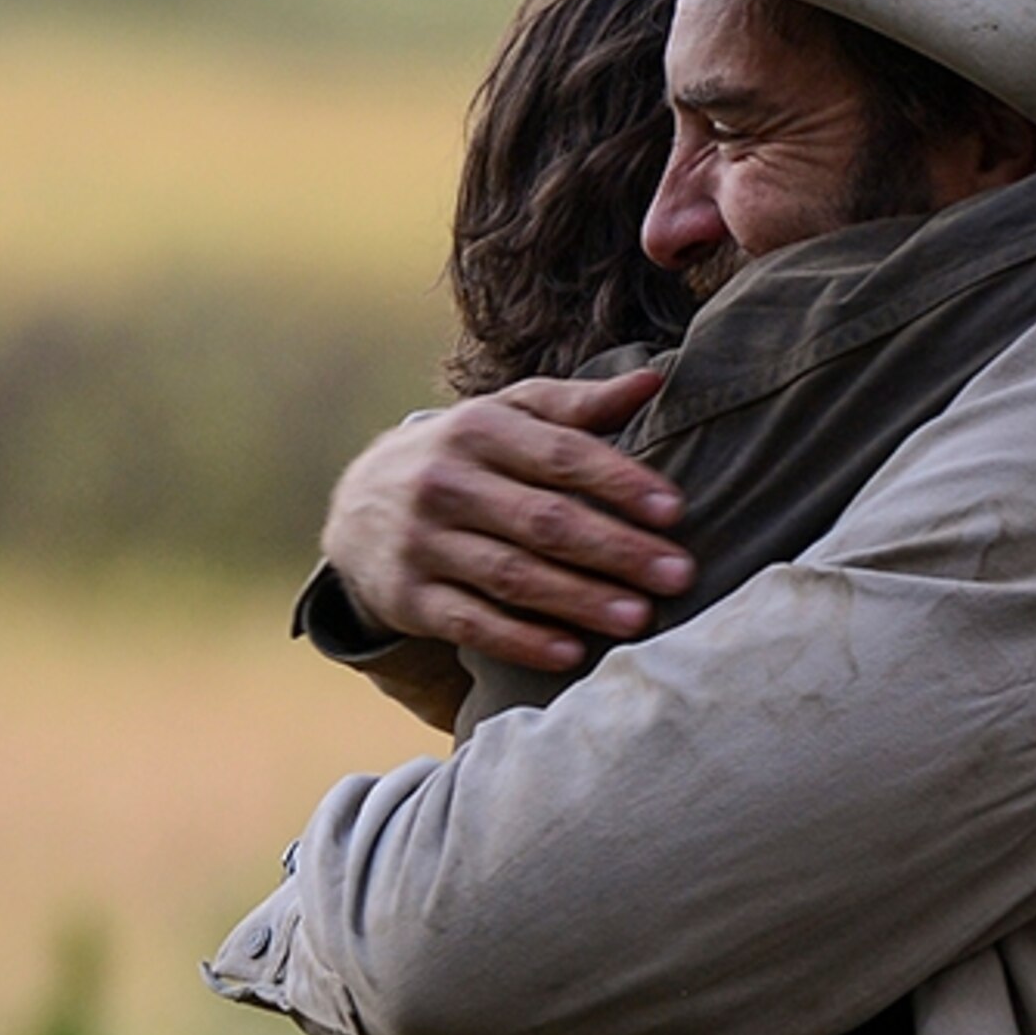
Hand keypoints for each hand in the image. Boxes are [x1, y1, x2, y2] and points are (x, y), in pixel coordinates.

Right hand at [321, 369, 696, 671]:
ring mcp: (422, 542)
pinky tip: (572, 654)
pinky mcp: (408, 597)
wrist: (356, 507)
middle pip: (544, 521)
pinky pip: (471, 624)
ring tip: (640, 618)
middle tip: (678, 576)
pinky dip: (522, 641)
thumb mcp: (507, 417)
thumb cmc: (463, 457)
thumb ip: (577, 406)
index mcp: (478, 428)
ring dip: (580, 599)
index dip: (621, 483)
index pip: (562, 455)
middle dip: (616, 549)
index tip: (675, 511)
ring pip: (512, 575)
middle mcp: (445, 482)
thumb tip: (654, 380)